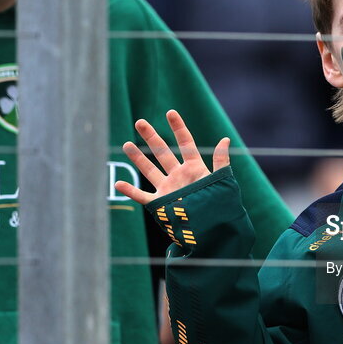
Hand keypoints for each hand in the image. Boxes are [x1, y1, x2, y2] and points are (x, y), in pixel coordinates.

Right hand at [114, 110, 229, 205]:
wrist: (213, 230)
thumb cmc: (220, 206)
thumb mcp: (222, 181)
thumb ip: (221, 161)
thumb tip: (225, 140)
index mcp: (194, 168)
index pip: (186, 143)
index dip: (178, 128)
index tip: (170, 113)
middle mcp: (179, 176)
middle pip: (162, 152)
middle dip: (151, 137)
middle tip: (140, 122)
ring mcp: (168, 189)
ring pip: (149, 170)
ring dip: (138, 158)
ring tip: (127, 144)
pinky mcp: (160, 204)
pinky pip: (142, 196)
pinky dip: (130, 191)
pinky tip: (117, 184)